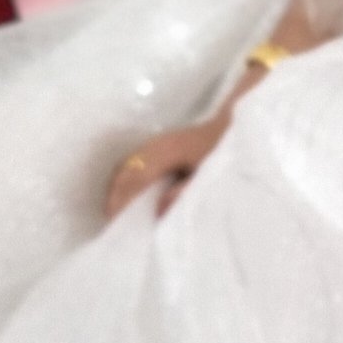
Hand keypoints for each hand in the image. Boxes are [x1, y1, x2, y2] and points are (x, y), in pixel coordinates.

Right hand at [105, 111, 229, 220]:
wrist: (233, 125)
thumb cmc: (223, 152)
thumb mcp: (208, 175)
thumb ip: (184, 193)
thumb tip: (158, 211)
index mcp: (168, 151)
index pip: (137, 177)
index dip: (123, 198)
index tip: (113, 218)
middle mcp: (157, 143)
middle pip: (127, 168)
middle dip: (115, 192)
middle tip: (109, 216)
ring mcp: (158, 141)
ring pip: (128, 162)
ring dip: (118, 183)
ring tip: (114, 206)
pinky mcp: (161, 143)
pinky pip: (135, 158)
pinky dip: (126, 175)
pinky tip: (127, 190)